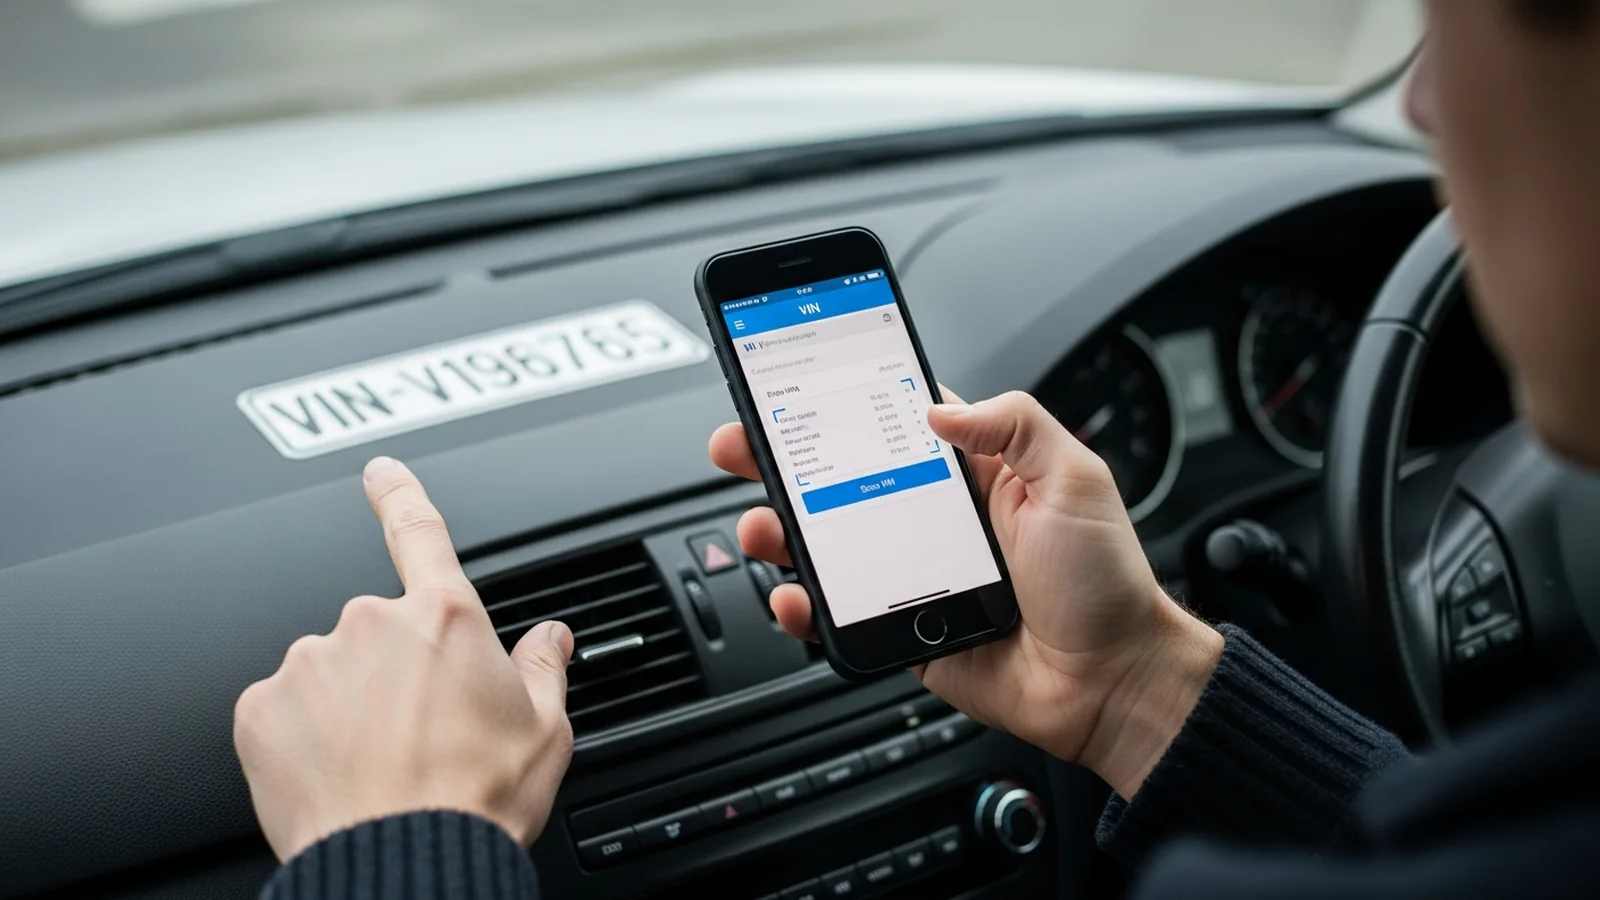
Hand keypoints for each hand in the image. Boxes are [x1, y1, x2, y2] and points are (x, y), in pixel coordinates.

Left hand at [234, 457, 573, 860]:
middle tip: (421, 733)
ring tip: (379, 764)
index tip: (380, 471)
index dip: (400, 495)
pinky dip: (304, 737)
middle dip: (395, 671)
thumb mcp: (545, 731)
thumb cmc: (475, 800)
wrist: (402, 862)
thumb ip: (545, 669)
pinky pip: (283, 709)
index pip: (420, 534)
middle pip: (381, 632)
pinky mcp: (259, 709)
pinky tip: (338, 774)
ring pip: (329, 671)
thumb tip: (552, 638)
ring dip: (348, 704)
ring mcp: (309, 663)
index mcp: (445, 618)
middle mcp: (371, 625)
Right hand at [709, 390, 1221, 797]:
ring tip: (762, 526)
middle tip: (741, 447)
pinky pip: (842, 614)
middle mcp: (936, 520)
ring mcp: (914, 576)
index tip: (793, 390)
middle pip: (841, 482)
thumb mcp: (1076, 478)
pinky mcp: (903, 631)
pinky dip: (807, 606)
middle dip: (784, 463)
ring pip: (830, 547)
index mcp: (976, 475)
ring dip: (783, 533)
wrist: (1112, 682)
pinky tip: (795, 594)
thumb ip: (1015, 423)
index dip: (842, 405)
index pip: (893, 424)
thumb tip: (938, 404)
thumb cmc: (1106, 583)